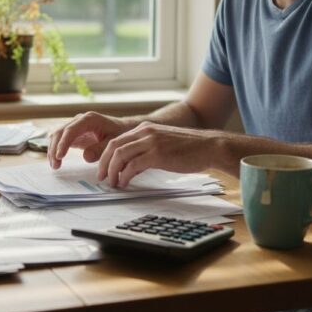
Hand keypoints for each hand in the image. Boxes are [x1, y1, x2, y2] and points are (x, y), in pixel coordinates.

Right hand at [48, 111, 135, 168]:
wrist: (122, 128)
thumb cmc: (119, 133)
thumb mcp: (113, 142)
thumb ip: (100, 149)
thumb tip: (86, 157)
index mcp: (89, 119)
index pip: (71, 130)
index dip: (63, 143)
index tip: (59, 156)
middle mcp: (79, 120)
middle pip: (60, 132)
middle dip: (55, 148)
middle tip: (55, 165)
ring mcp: (75, 126)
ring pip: (57, 136)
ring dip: (53, 150)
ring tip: (55, 166)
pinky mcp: (73, 134)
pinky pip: (60, 140)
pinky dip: (56, 150)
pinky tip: (56, 161)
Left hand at [96, 122, 218, 187]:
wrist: (209, 147)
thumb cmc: (189, 148)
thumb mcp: (162, 145)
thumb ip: (145, 153)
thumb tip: (131, 168)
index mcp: (145, 128)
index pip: (117, 140)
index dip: (106, 156)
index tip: (103, 169)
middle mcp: (145, 132)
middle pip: (114, 146)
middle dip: (104, 163)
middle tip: (102, 177)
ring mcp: (151, 142)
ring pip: (120, 155)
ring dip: (112, 171)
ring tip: (113, 182)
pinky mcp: (158, 154)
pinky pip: (133, 165)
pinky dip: (125, 176)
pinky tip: (125, 183)